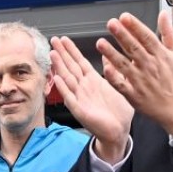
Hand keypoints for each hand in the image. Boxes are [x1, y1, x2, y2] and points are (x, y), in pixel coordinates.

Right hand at [49, 35, 132, 159]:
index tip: (64, 39)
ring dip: (60, 67)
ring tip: (53, 54)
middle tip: (54, 40)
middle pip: (71, 67)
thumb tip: (108, 56)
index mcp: (93, 81)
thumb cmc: (118, 112)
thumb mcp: (117, 86)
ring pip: (68, 79)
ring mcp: (81, 98)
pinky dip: (64, 89)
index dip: (71, 50)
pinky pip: (70, 98)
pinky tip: (58, 79)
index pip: (79, 62)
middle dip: (62, 53)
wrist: (119, 131)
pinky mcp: (80, 110)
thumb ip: (111, 71)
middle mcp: (85, 88)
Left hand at [96, 11, 172, 136]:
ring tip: (100, 43)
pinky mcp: (133, 94)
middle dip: (122, 35)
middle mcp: (149, 66)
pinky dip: (114, 78)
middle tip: (111, 23)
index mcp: (159, 54)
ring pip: (124, 65)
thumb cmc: (172, 77)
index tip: (124, 16)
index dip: (135, 27)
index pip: (146, 37)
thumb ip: (167, 32)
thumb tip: (164, 13)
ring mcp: (140, 81)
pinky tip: (105, 68)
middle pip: (134, 48)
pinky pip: (121, 85)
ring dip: (112, 54)